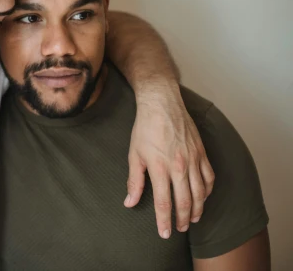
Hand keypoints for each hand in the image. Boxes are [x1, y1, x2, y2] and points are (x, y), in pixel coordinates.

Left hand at [126, 80, 214, 238]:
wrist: (162, 104)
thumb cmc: (145, 129)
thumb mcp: (134, 155)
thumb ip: (134, 181)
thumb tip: (129, 202)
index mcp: (160, 168)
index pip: (164, 203)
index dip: (164, 221)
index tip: (164, 234)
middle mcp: (179, 166)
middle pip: (185, 201)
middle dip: (183, 219)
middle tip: (180, 229)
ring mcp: (193, 160)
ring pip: (201, 192)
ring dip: (198, 209)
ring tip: (193, 219)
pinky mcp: (202, 153)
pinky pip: (209, 177)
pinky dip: (208, 191)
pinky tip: (204, 197)